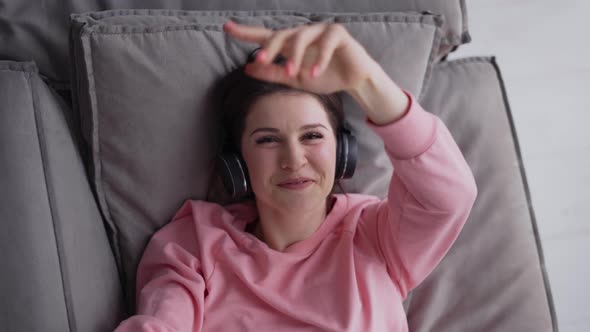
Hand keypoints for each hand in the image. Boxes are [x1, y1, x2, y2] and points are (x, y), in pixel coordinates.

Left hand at [222, 20, 378, 94]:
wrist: (354, 81)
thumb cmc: (325, 77)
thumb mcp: (295, 79)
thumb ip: (273, 74)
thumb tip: (248, 69)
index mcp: (290, 44)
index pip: (265, 36)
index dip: (246, 32)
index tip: (226, 28)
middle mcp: (303, 34)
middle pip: (280, 35)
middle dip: (269, 49)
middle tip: (260, 62)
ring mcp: (320, 31)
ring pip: (301, 37)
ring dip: (294, 57)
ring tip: (293, 74)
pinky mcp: (337, 33)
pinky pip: (324, 43)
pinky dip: (318, 60)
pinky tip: (314, 74)